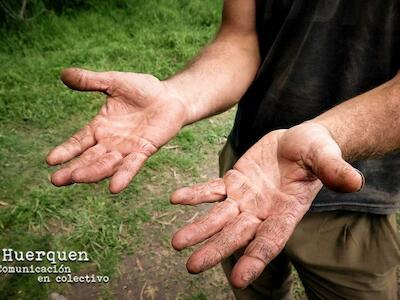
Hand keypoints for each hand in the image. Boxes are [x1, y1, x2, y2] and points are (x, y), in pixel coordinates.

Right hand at [47, 68, 186, 192]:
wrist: (170, 96)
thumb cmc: (143, 89)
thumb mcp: (114, 82)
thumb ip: (91, 81)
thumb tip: (63, 73)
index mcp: (100, 127)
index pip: (78, 142)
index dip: (65, 151)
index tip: (50, 160)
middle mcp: (111, 142)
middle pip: (89, 158)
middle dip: (74, 169)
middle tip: (57, 180)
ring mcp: (127, 148)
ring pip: (107, 164)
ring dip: (93, 172)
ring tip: (77, 178)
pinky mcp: (145, 150)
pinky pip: (133, 165)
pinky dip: (124, 175)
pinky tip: (115, 187)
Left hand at [170, 122, 362, 287]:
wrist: (298, 142)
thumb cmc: (317, 151)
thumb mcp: (326, 155)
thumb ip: (334, 169)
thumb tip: (353, 181)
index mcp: (287, 211)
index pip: (271, 240)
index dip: (255, 258)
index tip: (237, 278)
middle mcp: (263, 211)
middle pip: (238, 234)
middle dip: (216, 249)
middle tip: (193, 266)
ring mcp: (245, 198)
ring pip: (219, 216)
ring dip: (199, 228)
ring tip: (177, 242)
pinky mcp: (234, 182)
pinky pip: (212, 189)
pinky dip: (195, 194)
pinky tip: (176, 198)